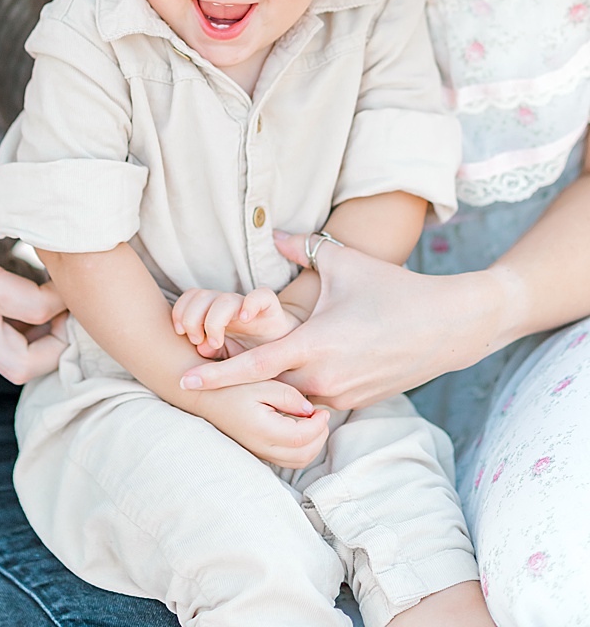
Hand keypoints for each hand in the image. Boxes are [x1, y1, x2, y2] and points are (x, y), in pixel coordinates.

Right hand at [0, 173, 66, 383]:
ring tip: (51, 312)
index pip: (33, 310)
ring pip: (4, 363)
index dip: (64, 297)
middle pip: (20, 365)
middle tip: (69, 316)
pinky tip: (22, 305)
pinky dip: (13, 337)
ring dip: (35, 346)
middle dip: (56, 348)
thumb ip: (21, 206)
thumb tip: (64, 215)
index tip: (71, 276)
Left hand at [172, 286, 305, 358]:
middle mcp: (230, 308)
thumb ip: (212, 354)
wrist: (290, 357)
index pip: (192, 298)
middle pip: (201, 295)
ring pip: (225, 298)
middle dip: (192, 317)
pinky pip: (263, 296)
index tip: (180, 333)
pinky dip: (251, 304)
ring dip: (214, 319)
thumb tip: (201, 349)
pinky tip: (244, 319)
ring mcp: (250, 309)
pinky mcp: (273, 311)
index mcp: (216, 315)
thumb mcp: (226, 359)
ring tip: (216, 341)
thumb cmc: (253, 357)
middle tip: (197, 340)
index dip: (180, 311)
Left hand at [178, 229, 506, 408]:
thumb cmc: (394, 289)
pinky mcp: (358, 403)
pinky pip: (315, 401)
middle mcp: (325, 378)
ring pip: (290, 395)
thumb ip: (300, 247)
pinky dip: (297, 389)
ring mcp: (343, 395)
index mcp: (314, 345)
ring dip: (270, 384)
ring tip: (244, 365)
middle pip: (265, 385)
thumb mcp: (344, 262)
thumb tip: (269, 233)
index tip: (184, 380)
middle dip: (237, 374)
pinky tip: (286, 375)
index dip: (217, 374)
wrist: (452, 325)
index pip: (253, 366)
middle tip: (210, 356)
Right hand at [185, 377, 330, 468]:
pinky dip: (301, 450)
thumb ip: (288, 396)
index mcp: (262, 429)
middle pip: (304, 455)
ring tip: (312, 423)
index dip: (319, 425)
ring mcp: (259, 452)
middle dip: (319, 437)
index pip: (302, 437)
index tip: (322, 410)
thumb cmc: (231, 385)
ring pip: (298, 462)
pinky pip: (288, 460)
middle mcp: (261, 446)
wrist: (204, 396)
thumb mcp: (260, 381)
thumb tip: (310, 411)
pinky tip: (299, 429)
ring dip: (313, 445)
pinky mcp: (258, 452)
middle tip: (321, 416)